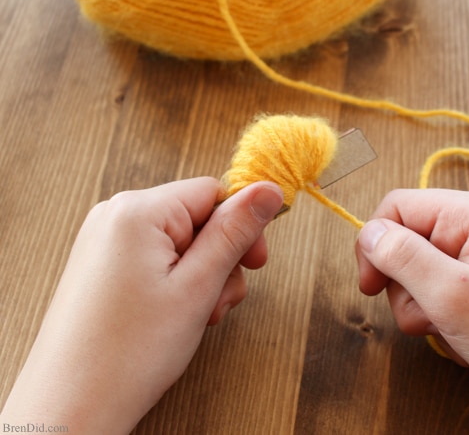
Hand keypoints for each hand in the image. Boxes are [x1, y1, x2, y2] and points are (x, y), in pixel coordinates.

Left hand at [1, 178, 282, 433]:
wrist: (71, 406)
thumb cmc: (130, 352)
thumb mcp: (198, 286)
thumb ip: (236, 232)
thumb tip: (270, 189)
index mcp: (137, 210)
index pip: (212, 192)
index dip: (242, 227)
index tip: (255, 264)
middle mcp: (115, 216)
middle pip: (197, 218)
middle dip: (220, 259)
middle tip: (218, 300)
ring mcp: (105, 241)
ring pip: (180, 242)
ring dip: (201, 277)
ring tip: (194, 315)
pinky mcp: (103, 265)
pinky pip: (156, 258)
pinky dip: (176, 283)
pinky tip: (174, 316)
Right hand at [356, 189, 468, 432]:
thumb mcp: (453, 297)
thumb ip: (402, 257)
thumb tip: (368, 232)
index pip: (397, 206)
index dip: (374, 245)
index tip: (369, 289)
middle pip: (409, 240)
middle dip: (408, 287)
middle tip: (434, 316)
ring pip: (425, 272)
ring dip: (429, 308)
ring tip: (459, 331)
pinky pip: (450, 290)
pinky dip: (450, 317)